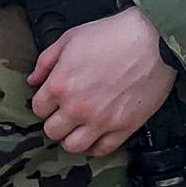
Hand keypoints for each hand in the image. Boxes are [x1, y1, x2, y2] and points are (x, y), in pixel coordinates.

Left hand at [27, 7, 176, 157]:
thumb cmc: (110, 35)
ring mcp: (101, 122)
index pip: (38, 109)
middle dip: (55, 121)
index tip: (51, 98)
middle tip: (64, 112)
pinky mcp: (124, 129)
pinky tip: (96, 134)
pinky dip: (95, 146)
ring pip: (73, 147)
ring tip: (78, 126)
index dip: (43, 103)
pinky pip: (102, 150)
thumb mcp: (69, 39)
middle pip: (52, 131)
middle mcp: (77, 108)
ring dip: (72, 137)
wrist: (152, 41)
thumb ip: (46, 62)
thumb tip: (33, 81)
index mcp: (60, 85)